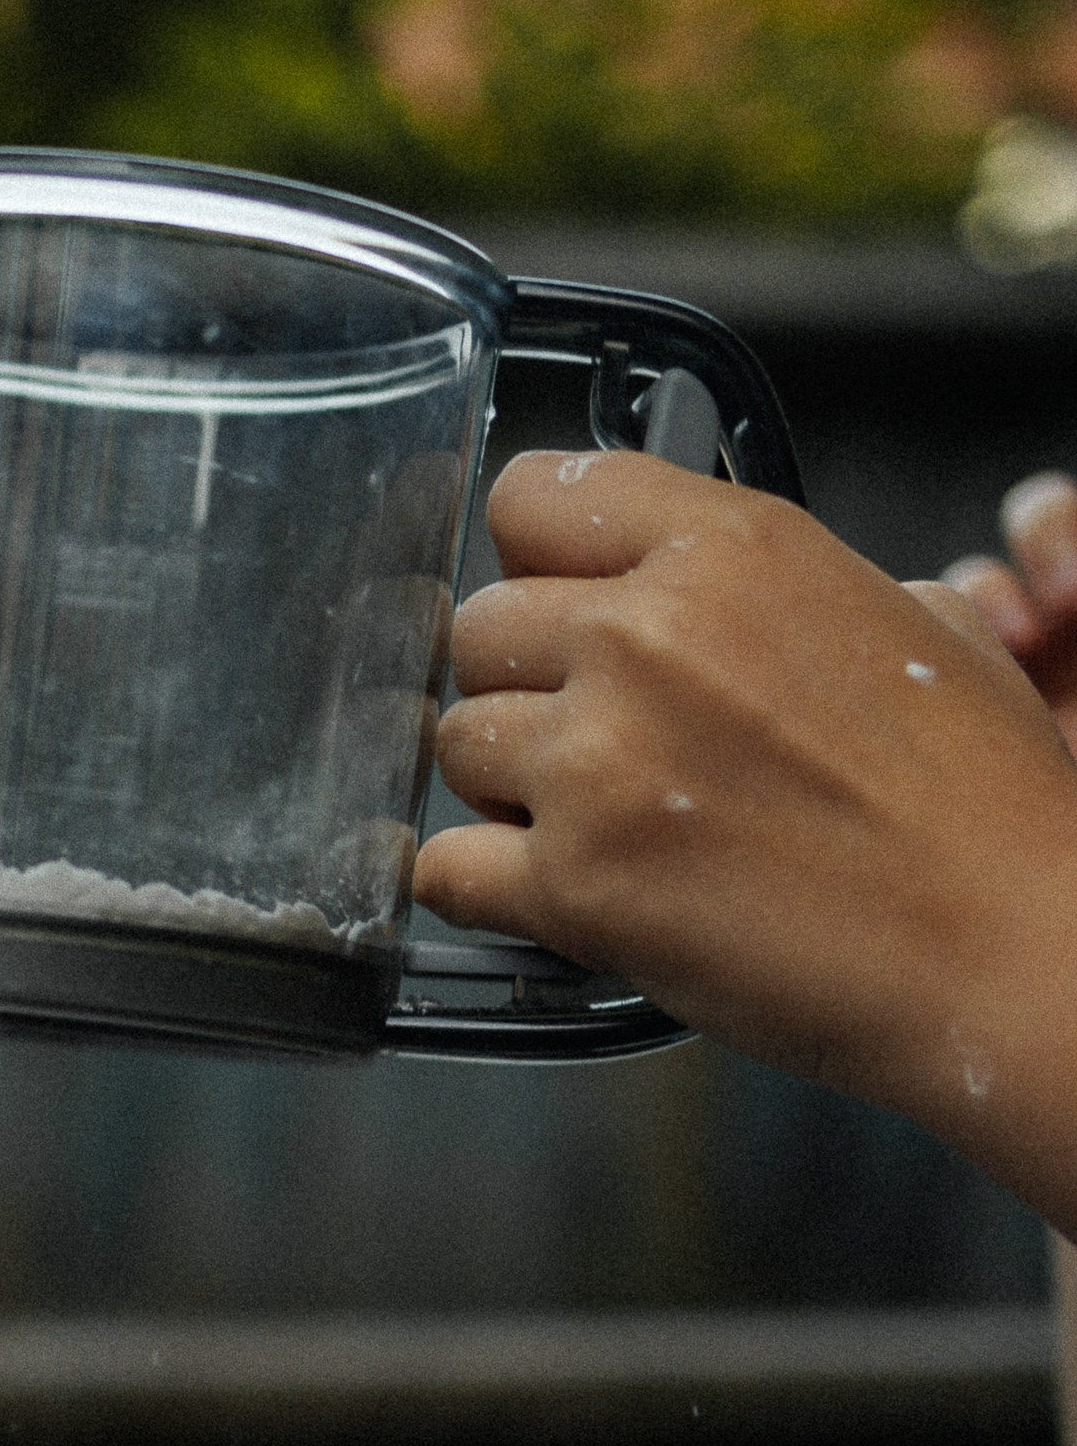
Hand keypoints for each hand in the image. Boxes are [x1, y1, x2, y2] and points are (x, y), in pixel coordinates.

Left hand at [412, 449, 1076, 1236]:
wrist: (1002, 948)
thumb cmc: (976, 809)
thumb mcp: (910, 623)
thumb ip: (783, 591)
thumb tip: (716, 597)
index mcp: (730, 548)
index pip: (532, 496)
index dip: (533, 562)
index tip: (558, 612)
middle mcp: (645, 635)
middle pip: (479, 629)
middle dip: (521, 691)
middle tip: (592, 750)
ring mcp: (598, 760)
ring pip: (455, 745)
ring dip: (503, 792)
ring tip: (596, 831)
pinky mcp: (573, 885)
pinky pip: (443, 871)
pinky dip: (479, 892)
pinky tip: (548, 898)